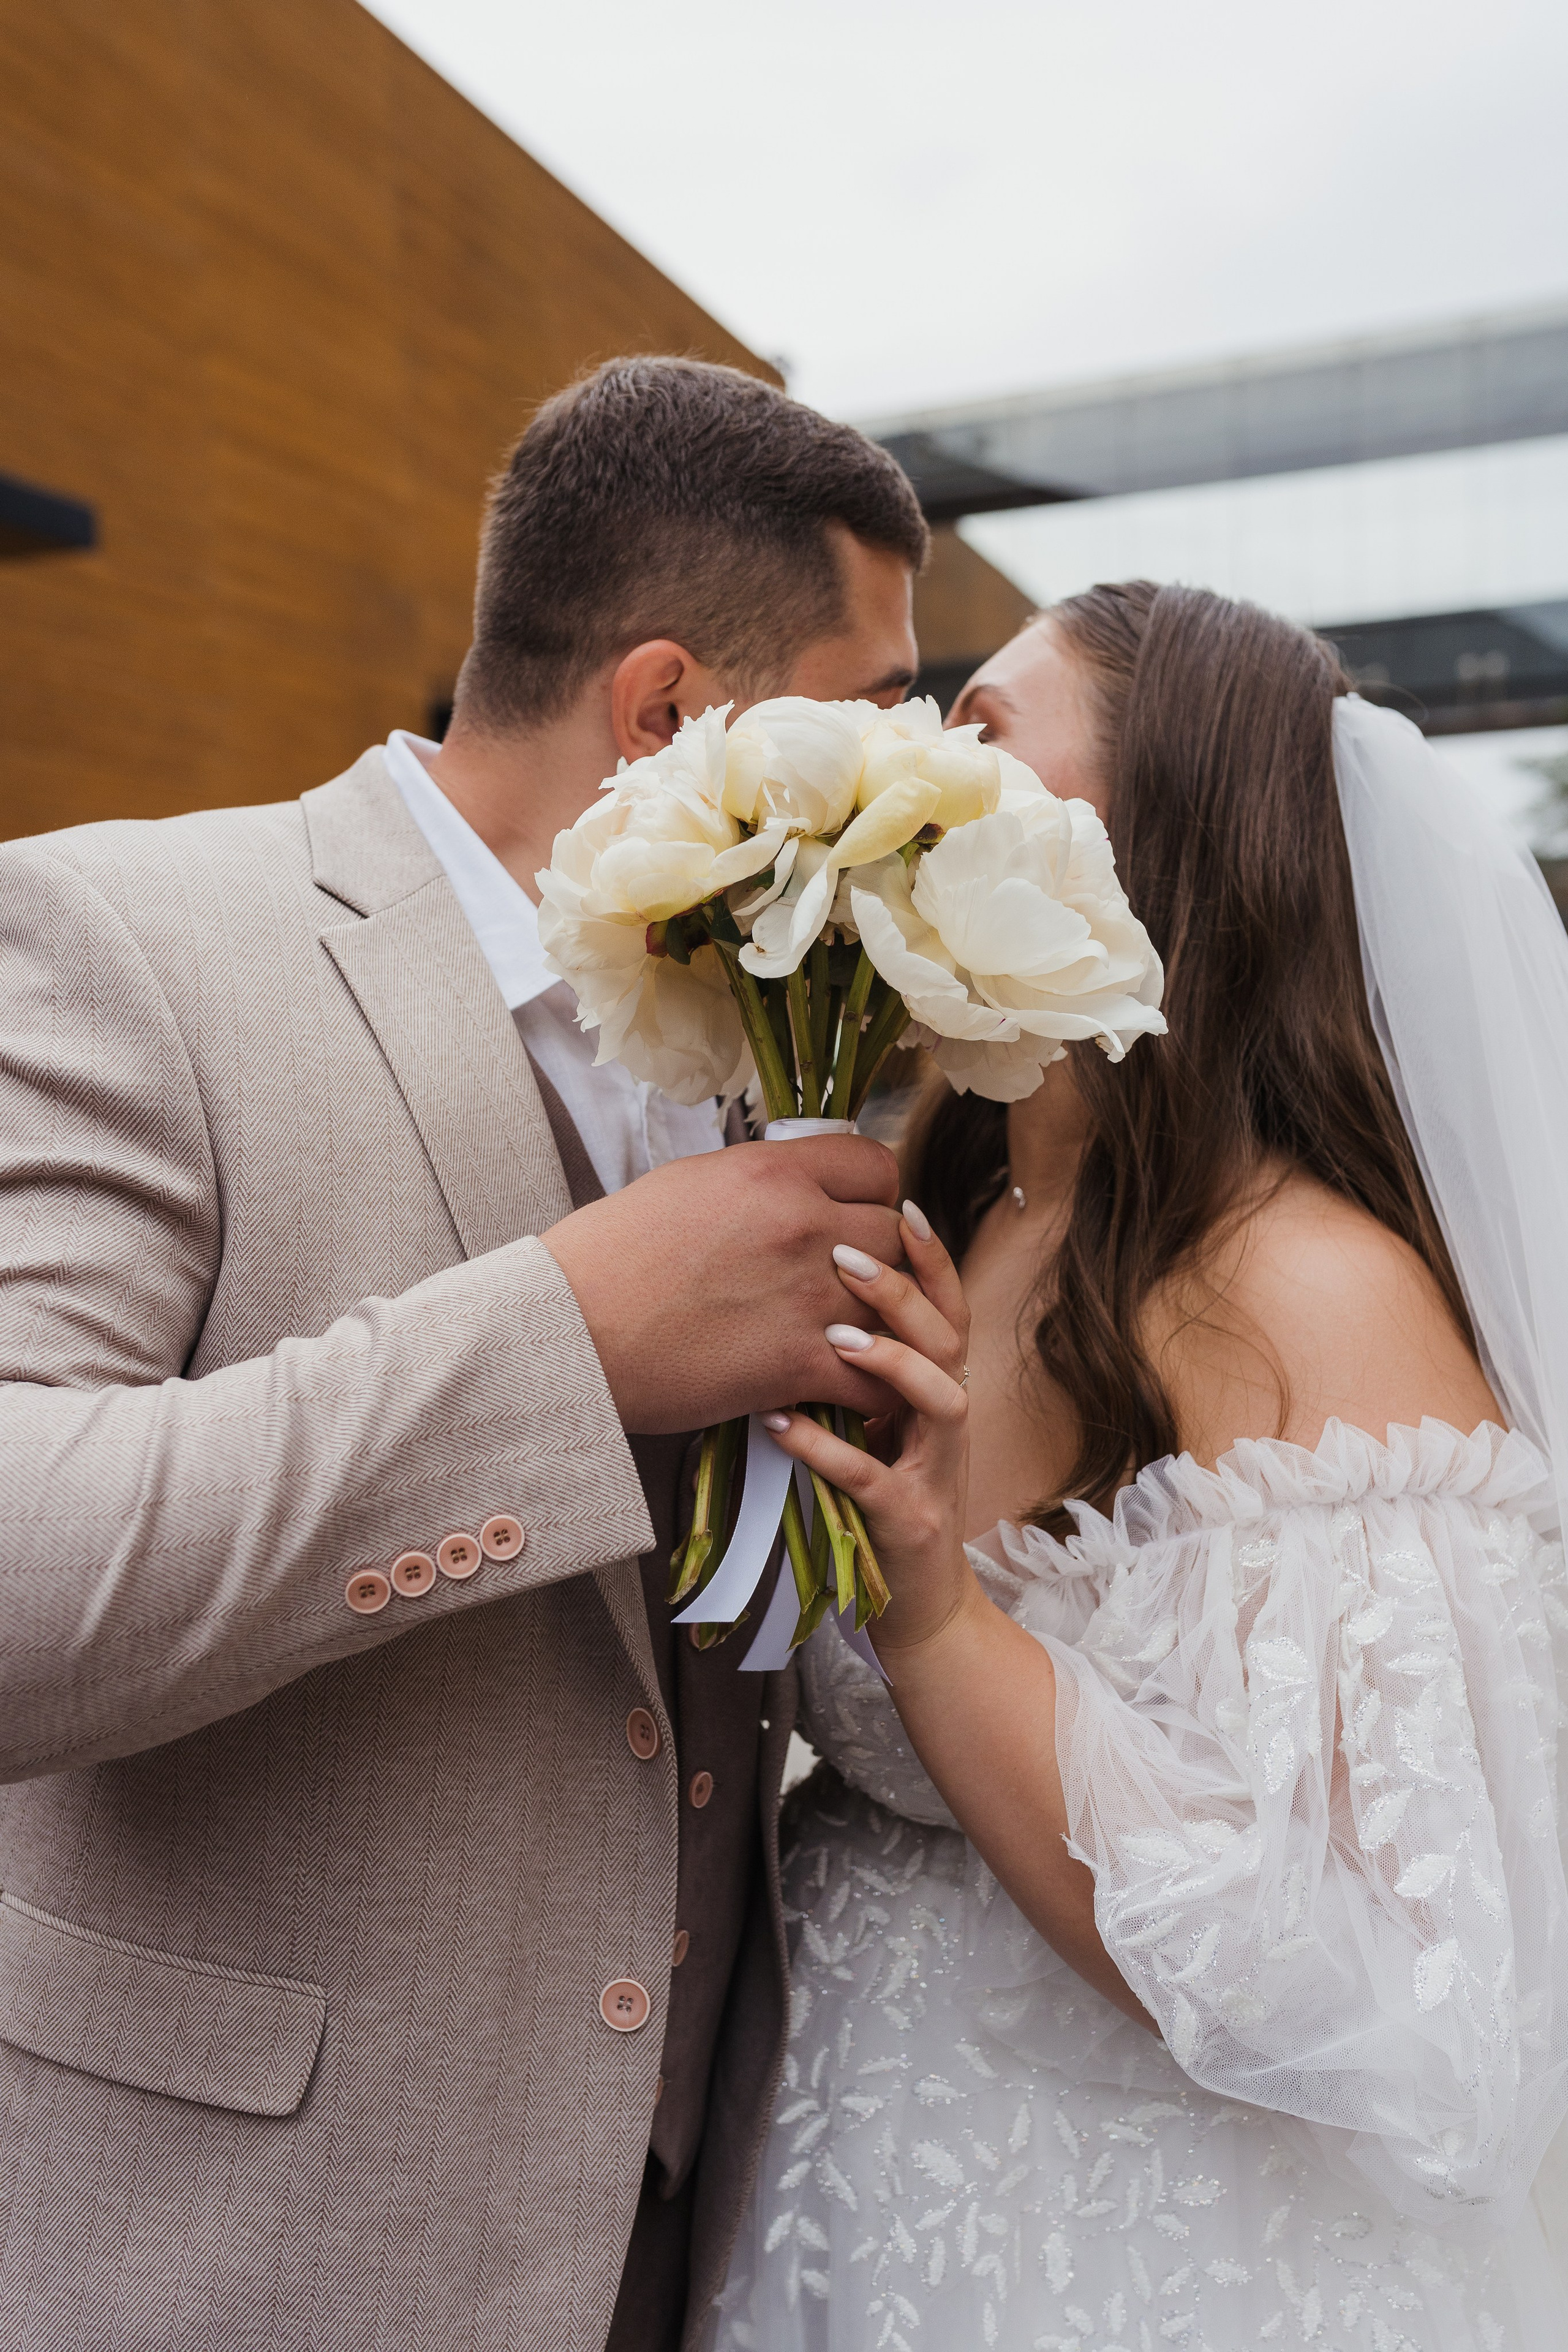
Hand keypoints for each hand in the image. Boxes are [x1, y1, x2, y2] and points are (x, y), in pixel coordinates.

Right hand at [542, 1136, 903, 1434]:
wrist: (570, 1331)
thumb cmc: (608, 1257)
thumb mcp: (687, 1185)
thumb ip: (757, 1183)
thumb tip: (793, 1186)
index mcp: (772, 1171)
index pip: (876, 1165)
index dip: (872, 1194)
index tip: (855, 1217)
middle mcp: (801, 1223)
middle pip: (894, 1234)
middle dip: (880, 1259)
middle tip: (849, 1282)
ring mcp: (806, 1294)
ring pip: (895, 1304)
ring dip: (878, 1321)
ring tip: (851, 1332)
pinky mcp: (797, 1363)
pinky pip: (876, 1372)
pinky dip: (869, 1382)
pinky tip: (846, 1381)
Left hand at [759, 1202, 980, 1656]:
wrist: (917, 1609)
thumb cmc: (882, 1501)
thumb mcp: (876, 1424)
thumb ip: (855, 1369)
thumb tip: (802, 1295)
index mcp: (941, 1390)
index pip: (949, 1308)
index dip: (932, 1257)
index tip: (900, 1204)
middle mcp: (950, 1423)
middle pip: (949, 1340)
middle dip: (903, 1292)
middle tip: (844, 1257)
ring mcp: (937, 1473)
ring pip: (939, 1401)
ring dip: (890, 1362)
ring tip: (831, 1338)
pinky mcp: (909, 1523)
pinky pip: (873, 1478)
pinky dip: (827, 1448)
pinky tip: (780, 1424)